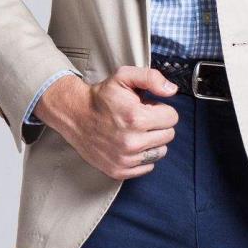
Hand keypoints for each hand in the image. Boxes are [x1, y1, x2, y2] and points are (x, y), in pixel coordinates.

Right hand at [34, 66, 179, 179]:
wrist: (75, 115)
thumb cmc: (102, 96)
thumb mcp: (124, 76)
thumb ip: (151, 78)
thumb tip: (172, 90)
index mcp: (136, 117)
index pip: (172, 117)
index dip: (161, 109)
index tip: (148, 107)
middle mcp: (132, 142)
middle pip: (168, 135)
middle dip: (158, 124)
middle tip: (141, 117)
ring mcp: (125, 159)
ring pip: (160, 151)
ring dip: (152, 140)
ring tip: (136, 130)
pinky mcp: (119, 171)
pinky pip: (148, 166)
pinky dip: (143, 155)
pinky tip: (130, 143)